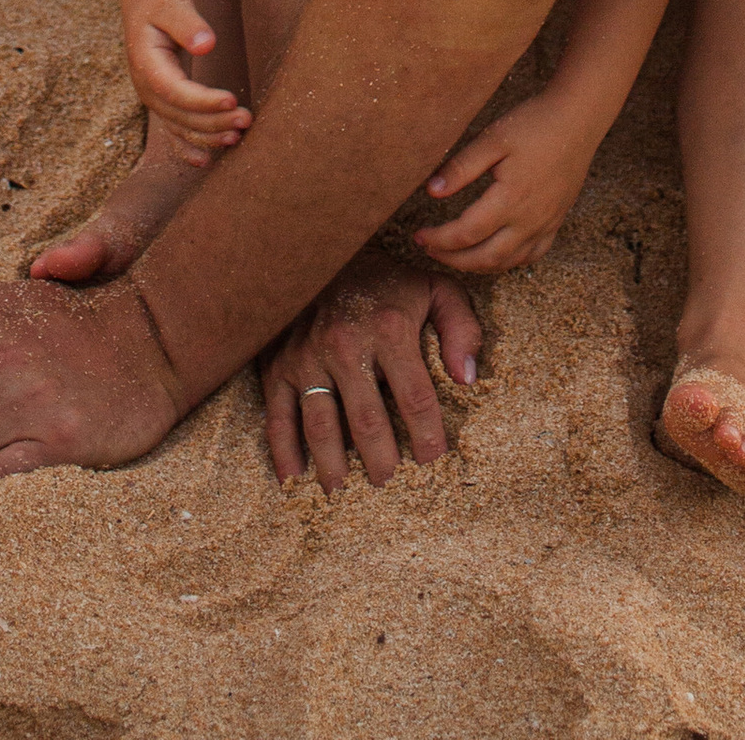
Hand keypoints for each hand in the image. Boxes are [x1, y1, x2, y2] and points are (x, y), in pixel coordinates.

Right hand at [124, 0, 249, 159]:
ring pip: (180, 127)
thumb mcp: (172, 4)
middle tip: (247, 119)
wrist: (145, 4)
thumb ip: (188, 24)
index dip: (203, 100)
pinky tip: (205, 161)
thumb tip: (208, 44)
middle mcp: (146, 88)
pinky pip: (174, 131)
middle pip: (180, 115)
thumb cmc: (161, 1)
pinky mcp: (163, 102)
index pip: (175, 91)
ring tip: (238, 136)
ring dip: (208, 135)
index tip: (232, 100)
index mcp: (146, 64)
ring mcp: (153, 99)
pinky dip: (189, 147)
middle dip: (214, 121)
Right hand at [259, 245, 482, 492]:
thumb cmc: (386, 282)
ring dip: (334, 467)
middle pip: (367, 422)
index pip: (416, 398)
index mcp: (390, 329)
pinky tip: (294, 479)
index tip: (434, 461)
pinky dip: (284, 453)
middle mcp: (346, 345)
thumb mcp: (434, 290)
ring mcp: (308, 357)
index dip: (428, 436)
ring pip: (322, 426)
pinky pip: (278, 416)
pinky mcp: (277, 364)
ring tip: (344, 494)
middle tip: (390, 485)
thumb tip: (466, 378)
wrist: (321, 249)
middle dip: (382, 463)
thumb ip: (460, 328)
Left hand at [411, 98, 599, 273]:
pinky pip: (532, 255)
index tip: (419, 236)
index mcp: (510, 199)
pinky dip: (509, 262)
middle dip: (452, 259)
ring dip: (477, 265)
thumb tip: (431, 191)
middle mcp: (529, 220)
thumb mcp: (493, 138)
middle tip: (429, 248)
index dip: (439, 239)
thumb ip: (461, 167)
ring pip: (508, 262)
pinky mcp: (556, 221)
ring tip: (454, 254)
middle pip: (485, 257)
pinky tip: (495, 254)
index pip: (467, 233)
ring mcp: (546, 224)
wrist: (578, 118)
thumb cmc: (534, 124)